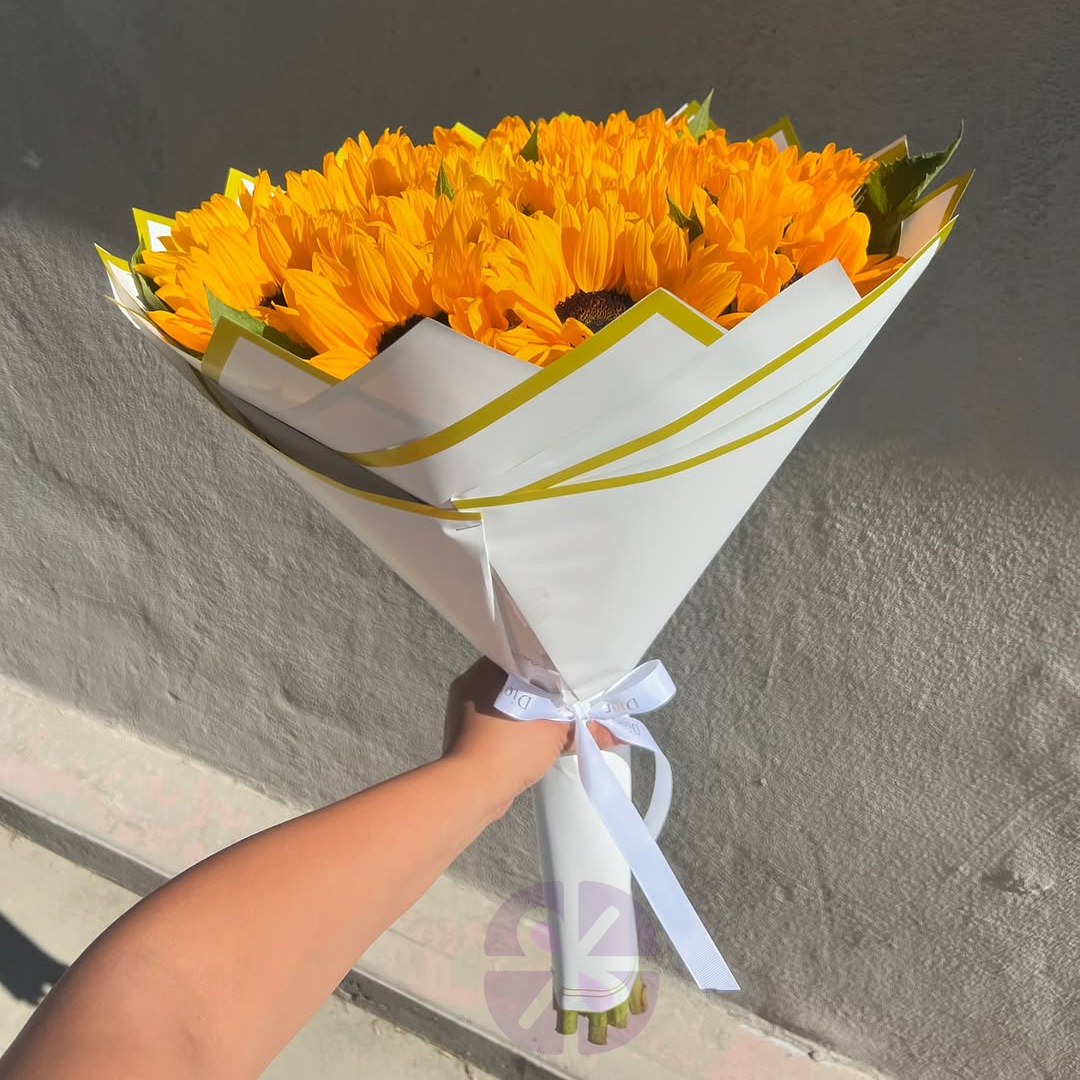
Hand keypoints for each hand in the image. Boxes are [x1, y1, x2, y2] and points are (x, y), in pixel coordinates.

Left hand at [442, 659, 621, 818]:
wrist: (470, 789)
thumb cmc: (509, 749)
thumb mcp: (557, 734)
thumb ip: (588, 728)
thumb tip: (619, 734)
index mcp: (489, 668)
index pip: (524, 654)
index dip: (549, 663)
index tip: (568, 673)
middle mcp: (471, 681)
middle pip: (514, 678)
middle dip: (539, 688)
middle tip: (565, 695)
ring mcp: (463, 708)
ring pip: (504, 700)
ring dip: (526, 708)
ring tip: (553, 716)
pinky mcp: (463, 732)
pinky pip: (494, 719)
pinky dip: (513, 725)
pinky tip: (532, 735)